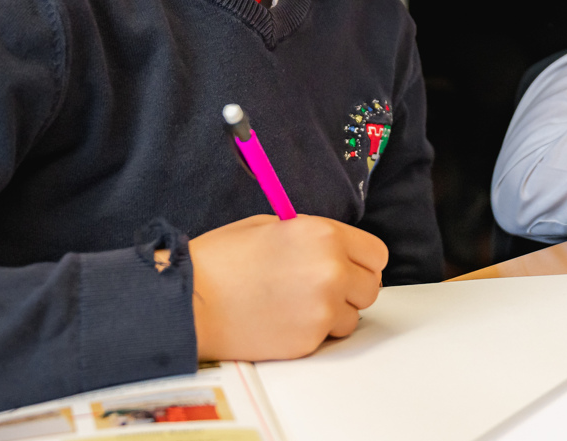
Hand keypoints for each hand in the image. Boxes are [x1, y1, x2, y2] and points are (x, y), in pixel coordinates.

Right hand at [189, 215, 388, 359]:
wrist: (190, 301)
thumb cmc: (222, 261)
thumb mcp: (271, 227)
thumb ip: (312, 236)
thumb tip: (337, 247)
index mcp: (324, 235)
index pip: (376, 254)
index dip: (361, 261)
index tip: (348, 266)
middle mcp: (332, 270)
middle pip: (370, 286)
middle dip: (351, 287)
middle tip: (320, 287)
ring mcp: (323, 308)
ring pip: (354, 315)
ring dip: (334, 312)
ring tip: (297, 304)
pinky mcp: (310, 340)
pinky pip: (329, 336)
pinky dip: (314, 331)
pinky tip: (284, 319)